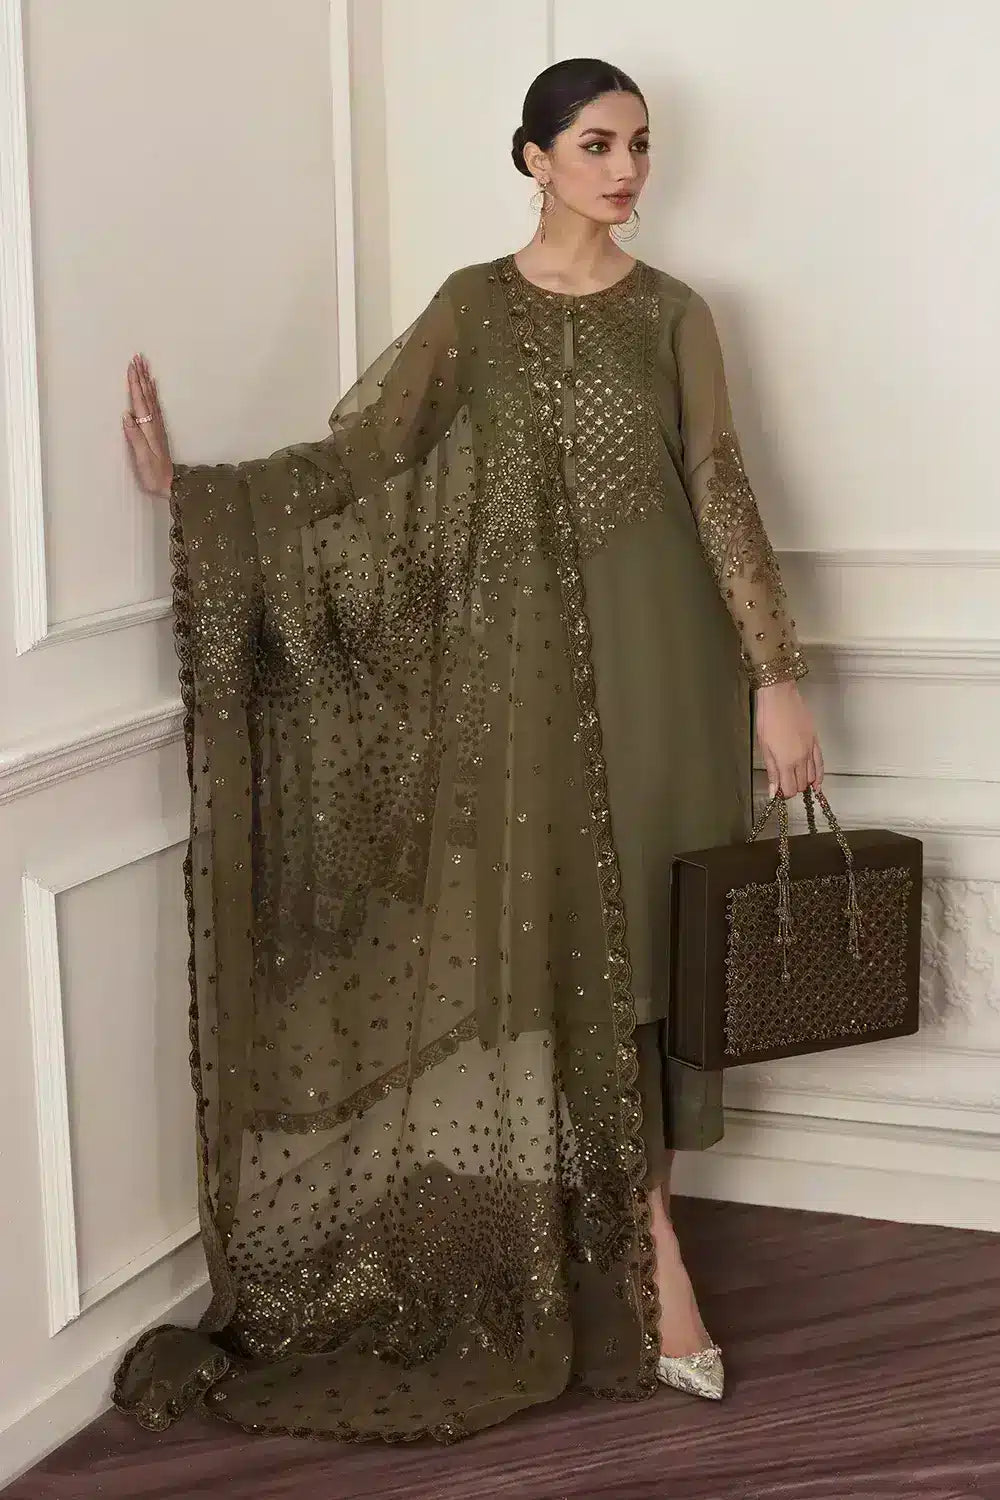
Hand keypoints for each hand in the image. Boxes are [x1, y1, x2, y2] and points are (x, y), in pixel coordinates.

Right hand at [123, 354, 172, 496]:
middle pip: (146, 395)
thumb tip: (126, 415)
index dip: (135, 384)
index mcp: (148, 428)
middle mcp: (154, 424)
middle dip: (141, 376)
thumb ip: (135, 437)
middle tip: (138, 357)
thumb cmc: (153, 474)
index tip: (131, 366)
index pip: (140, 401)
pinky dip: (153, 393)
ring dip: (146, 380)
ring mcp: (157, 426)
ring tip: (144, 365)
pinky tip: (152, 386)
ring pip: (151, 397)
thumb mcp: (142, 458)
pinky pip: (155, 405)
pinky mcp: (157, 430)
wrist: (169, 485)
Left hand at [755, 679, 823, 799]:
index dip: (784, 794)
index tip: (778, 792)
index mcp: (786, 761)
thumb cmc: (768, 719)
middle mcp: (801, 759)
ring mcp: (810, 750)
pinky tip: (817, 783)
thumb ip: (771, 771)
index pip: (789, 788)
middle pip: (801, 784)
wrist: (780, 697)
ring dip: (804, 782)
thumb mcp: (764, 747)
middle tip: (784, 784)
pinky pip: (820, 763)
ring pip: (812, 776)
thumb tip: (773, 790)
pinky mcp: (815, 742)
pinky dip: (819, 775)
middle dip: (793, 788)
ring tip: (796, 782)